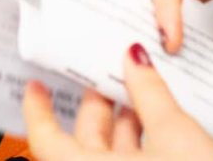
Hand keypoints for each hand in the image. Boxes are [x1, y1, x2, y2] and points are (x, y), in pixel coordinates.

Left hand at [20, 47, 212, 158]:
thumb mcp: (176, 132)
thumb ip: (150, 93)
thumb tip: (135, 61)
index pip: (46, 142)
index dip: (38, 110)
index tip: (36, 87)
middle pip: (83, 143)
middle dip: (97, 106)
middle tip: (107, 74)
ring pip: (110, 155)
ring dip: (123, 123)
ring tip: (138, 90)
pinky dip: (140, 143)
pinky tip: (157, 121)